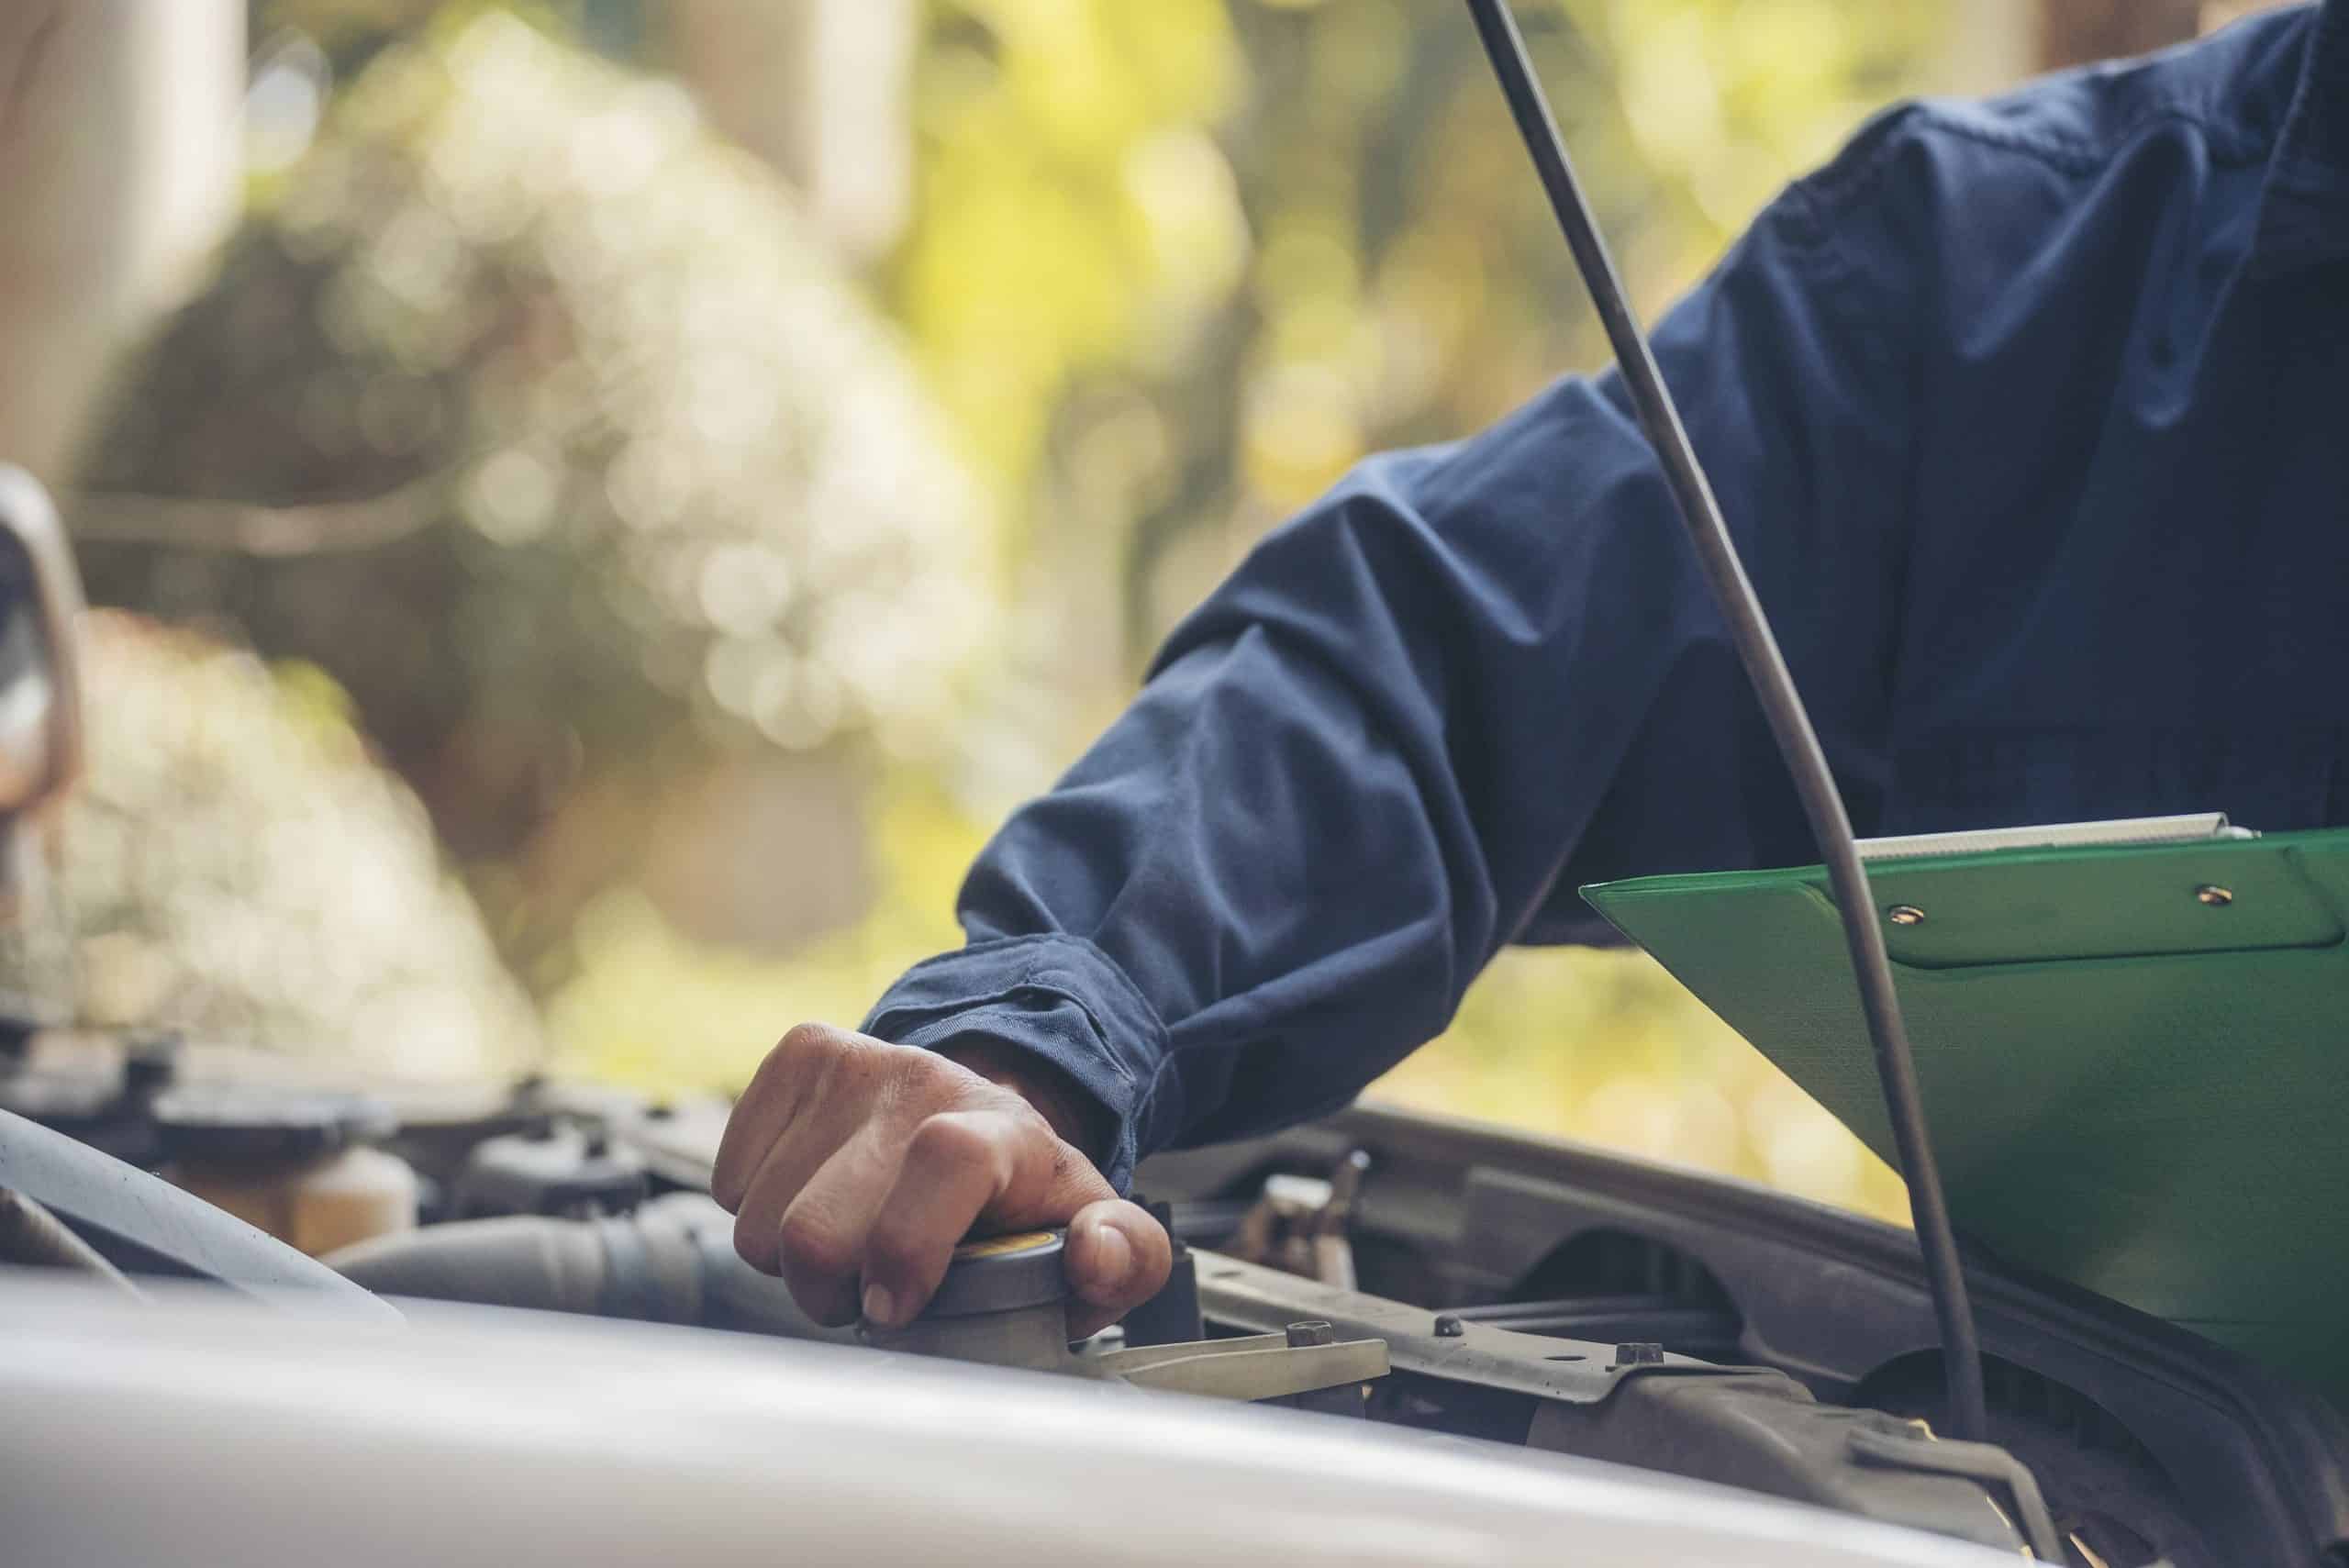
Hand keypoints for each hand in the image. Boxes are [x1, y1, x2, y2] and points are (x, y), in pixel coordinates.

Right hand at [712, 1022, 1170, 1337]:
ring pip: (760, 1216)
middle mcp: (926, 1081)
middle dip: (831, 1290)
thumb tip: (1092, 1255)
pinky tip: (816, 1198)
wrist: (980, 1113)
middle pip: (818, 1222)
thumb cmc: (1026, 1199)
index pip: (943, 1160)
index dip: (905, 1248)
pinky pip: (729, 1178)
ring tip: (849, 1247)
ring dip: (791, 1258)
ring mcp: (857, 1060)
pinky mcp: (800, 1053)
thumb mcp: (1100, 1235)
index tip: (894, 1308)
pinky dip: (760, 1210)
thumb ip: (1126, 1257)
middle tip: (871, 1294)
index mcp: (1003, 1130)